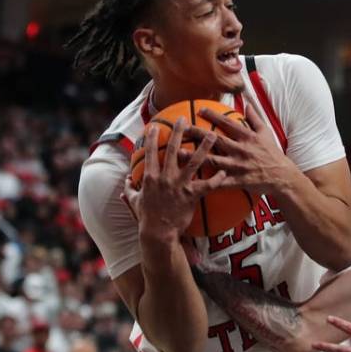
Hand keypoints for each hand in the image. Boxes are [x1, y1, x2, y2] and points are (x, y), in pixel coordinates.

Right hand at [123, 119, 225, 236]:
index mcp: (150, 177)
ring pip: (194, 161)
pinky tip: (225, 171)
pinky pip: (207, 184)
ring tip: (213, 135)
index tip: (155, 125)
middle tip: (184, 118)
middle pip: (173, 150)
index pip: (150, 153)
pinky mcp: (192, 195)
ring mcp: (179, 185)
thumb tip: (125, 181)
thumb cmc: (146, 218)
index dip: (151, 138)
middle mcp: (165, 177)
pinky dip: (217, 178)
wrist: (158, 233)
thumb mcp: (135, 201)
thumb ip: (130, 189)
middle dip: (179, 132)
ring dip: (204, 147)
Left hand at [190, 103, 295, 195]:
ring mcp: (239, 166)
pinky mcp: (239, 181)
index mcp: (248, 137)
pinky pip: (220, 182)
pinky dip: (207, 181)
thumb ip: (255, 118)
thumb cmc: (273, 153)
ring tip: (179, 153)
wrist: (282, 176)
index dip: (214, 116)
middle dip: (198, 134)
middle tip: (183, 129)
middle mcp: (242, 150)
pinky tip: (192, 180)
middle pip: (216, 140)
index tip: (200, 110)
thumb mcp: (267, 132)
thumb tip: (247, 103)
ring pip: (213, 161)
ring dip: (195, 157)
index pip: (228, 123)